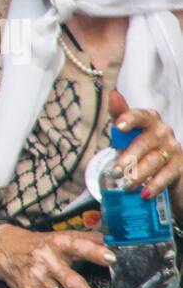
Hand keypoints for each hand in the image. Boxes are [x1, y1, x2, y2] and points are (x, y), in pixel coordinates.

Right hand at [0, 225, 112, 287]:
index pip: (78, 246)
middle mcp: (48, 261)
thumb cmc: (36, 243)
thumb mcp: (58, 236)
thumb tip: (111, 238)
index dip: (95, 251)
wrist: (2, 247)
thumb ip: (85, 238)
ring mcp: (37, 278)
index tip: (111, 258)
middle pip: (71, 281)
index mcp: (58, 244)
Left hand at [108, 89, 182, 205]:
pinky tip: (144, 194)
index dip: (129, 119)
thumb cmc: (141, 146)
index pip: (140, 115)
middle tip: (115, 172)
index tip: (118, 126)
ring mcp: (173, 148)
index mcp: (149, 119)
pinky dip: (155, 184)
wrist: (165, 170)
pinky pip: (167, 175)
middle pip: (145, 142)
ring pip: (155, 160)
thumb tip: (112, 93)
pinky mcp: (180, 166)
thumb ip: (119, 114)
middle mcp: (163, 131)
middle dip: (129, 157)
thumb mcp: (127, 133)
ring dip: (139, 174)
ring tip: (126, 185)